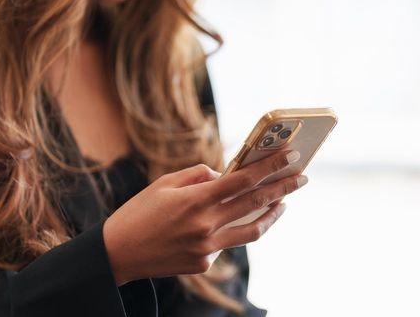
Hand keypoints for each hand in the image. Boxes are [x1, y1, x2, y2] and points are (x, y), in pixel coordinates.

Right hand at [103, 150, 307, 285]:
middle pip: (256, 203)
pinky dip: (233, 229)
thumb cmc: (139, 212)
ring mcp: (207, 248)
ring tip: (283, 203)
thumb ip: (199, 176)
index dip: (272, 166)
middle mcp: (207, 225)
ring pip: (252, 230)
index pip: (245, 179)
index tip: (293, 156)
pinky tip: (233, 221)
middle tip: (302, 177)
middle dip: (284, 187)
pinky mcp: (204, 263)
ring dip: (272, 214)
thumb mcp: (165, 183)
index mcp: (197, 200)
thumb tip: (225, 175)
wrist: (117, 253)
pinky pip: (227, 243)